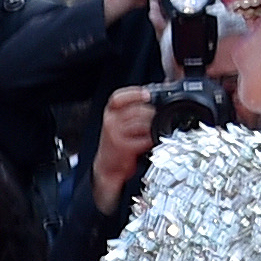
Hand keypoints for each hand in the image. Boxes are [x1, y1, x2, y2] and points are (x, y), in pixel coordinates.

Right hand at [93, 83, 157, 209]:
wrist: (107, 167)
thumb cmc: (115, 144)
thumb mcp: (118, 123)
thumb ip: (131, 111)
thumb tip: (151, 101)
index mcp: (110, 113)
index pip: (118, 98)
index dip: (133, 94)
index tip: (146, 94)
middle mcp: (111, 122)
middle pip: (137, 110)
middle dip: (150, 114)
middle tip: (154, 119)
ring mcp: (116, 134)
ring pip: (142, 124)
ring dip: (151, 128)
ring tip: (149, 133)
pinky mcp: (123, 147)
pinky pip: (144, 139)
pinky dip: (149, 140)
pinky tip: (147, 142)